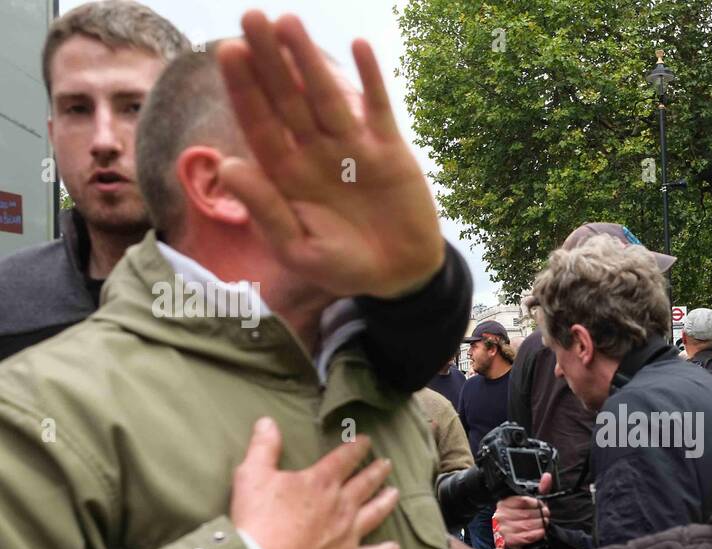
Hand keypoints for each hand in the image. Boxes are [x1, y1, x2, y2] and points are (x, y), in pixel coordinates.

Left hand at [216, 12, 444, 298]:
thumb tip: (228, 165)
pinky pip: (378, 108)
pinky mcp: (389, 149)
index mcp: (286, 175)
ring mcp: (352, 147)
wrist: (400, 276)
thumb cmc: (344, 267)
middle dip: (269, 60)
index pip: (259, 123)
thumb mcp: (299, 249)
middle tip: (251, 17)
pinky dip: (370, 79)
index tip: (229, 52)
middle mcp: (314, 152)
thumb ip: (266, 210)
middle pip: (287, 99)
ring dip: (310, 60)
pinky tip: (359, 47)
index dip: (245, 89)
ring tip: (290, 21)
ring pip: (326, 96)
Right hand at [232, 417, 399, 548]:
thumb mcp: (252, 475)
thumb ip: (263, 447)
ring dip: (386, 502)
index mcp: (321, 482)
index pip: (344, 459)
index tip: (367, 441)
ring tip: (395, 493)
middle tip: (387, 464)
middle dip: (377, 472)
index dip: (357, 447)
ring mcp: (347, 534)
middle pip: (365, 484)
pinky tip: (395, 548)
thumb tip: (267, 421)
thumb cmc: (256, 519)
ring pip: (374, 514)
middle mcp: (341, 505)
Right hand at [494, 473, 553, 546]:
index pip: (522, 501)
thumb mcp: (528, 500)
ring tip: (544, 522)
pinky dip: (536, 534)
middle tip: (546, 515)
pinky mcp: (509, 540)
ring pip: (527, 525)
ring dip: (540, 524)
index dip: (536, 503)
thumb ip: (539, 489)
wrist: (507, 533)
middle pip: (526, 514)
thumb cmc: (519, 515)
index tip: (541, 504)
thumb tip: (547, 477)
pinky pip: (525, 537)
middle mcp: (501, 515)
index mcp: (505, 503)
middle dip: (540, 514)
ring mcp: (504, 529)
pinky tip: (540, 531)